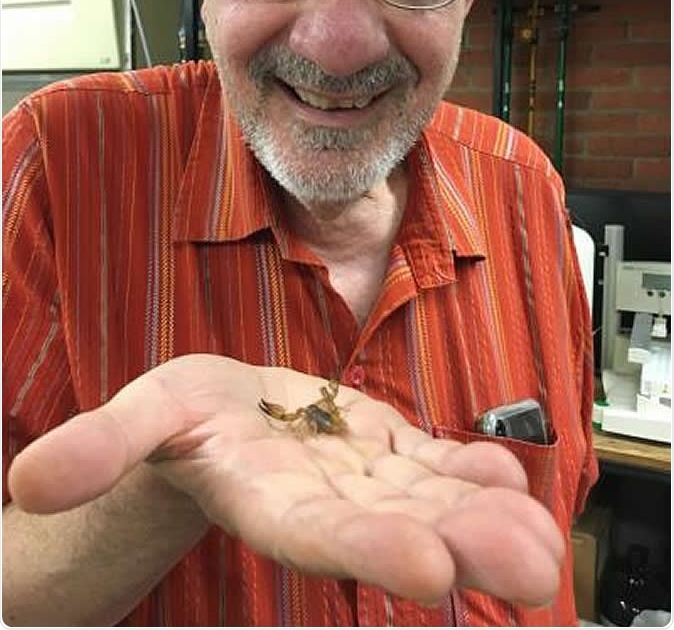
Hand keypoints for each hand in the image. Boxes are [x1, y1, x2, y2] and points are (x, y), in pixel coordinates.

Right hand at [8, 355, 563, 605]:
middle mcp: (324, 499)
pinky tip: (508, 477)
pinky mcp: (386, 451)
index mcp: (265, 497)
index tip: (427, 569)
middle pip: (393, 527)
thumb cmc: (185, 420)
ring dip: (485, 517)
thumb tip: (34, 479)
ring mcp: (363, 477)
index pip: (315, 535)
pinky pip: (434, 463)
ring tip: (541, 537)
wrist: (225, 416)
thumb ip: (99, 447)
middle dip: (459, 546)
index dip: (367, 549)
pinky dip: (472, 471)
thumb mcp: (140, 417)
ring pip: (428, 501)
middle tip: (530, 564)